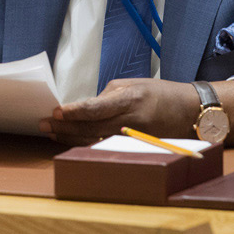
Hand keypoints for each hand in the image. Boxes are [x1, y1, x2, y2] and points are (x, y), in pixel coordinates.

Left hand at [39, 78, 198, 145]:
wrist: (190, 111)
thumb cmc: (159, 93)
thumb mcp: (133, 85)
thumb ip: (107, 96)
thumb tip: (84, 107)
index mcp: (130, 99)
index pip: (96, 108)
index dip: (74, 111)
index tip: (56, 111)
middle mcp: (131, 120)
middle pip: (90, 127)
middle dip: (64, 126)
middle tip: (43, 123)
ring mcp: (133, 138)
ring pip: (94, 140)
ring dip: (69, 137)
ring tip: (50, 132)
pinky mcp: (134, 148)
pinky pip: (105, 147)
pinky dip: (85, 144)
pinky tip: (70, 141)